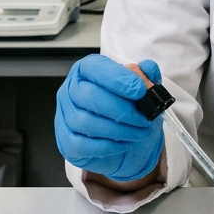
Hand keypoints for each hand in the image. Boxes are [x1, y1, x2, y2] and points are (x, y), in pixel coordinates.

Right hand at [55, 55, 163, 182]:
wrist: (125, 142)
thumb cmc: (128, 110)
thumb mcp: (142, 91)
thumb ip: (146, 76)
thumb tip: (148, 69)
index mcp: (86, 71)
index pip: (95, 67)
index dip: (118, 78)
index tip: (141, 90)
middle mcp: (71, 90)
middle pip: (89, 96)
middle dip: (122, 109)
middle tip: (144, 119)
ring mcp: (65, 117)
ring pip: (86, 122)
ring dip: (119, 129)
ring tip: (140, 132)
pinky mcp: (67, 142)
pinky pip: (83, 145)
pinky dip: (108, 146)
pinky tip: (125, 143)